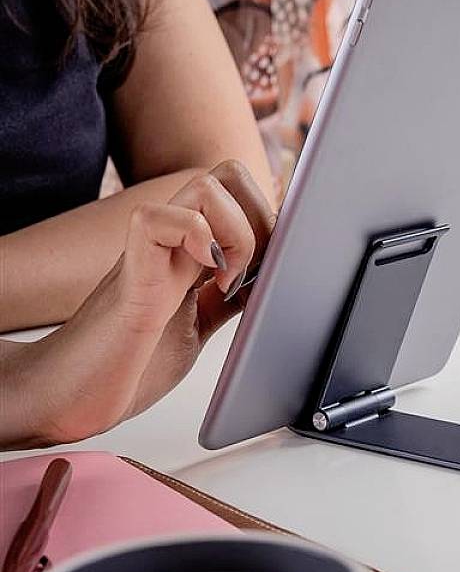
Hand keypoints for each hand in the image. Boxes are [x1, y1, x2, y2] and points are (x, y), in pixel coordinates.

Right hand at [21, 161, 274, 445]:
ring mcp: (150, 252)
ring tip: (229, 280)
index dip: (271, 218)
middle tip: (254, 272)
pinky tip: (207, 282)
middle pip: (228, 175)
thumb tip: (268, 279)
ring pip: (205, 184)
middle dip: (262, 216)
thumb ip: (226, 299)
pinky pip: (157, 220)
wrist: (70, 397)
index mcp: (190, 251)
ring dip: (237, 230)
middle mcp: (172, 242)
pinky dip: (197, 239)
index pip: (240, 193)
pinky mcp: (130, 275)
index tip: (277, 266)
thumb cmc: (126, 364)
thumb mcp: (197, 327)